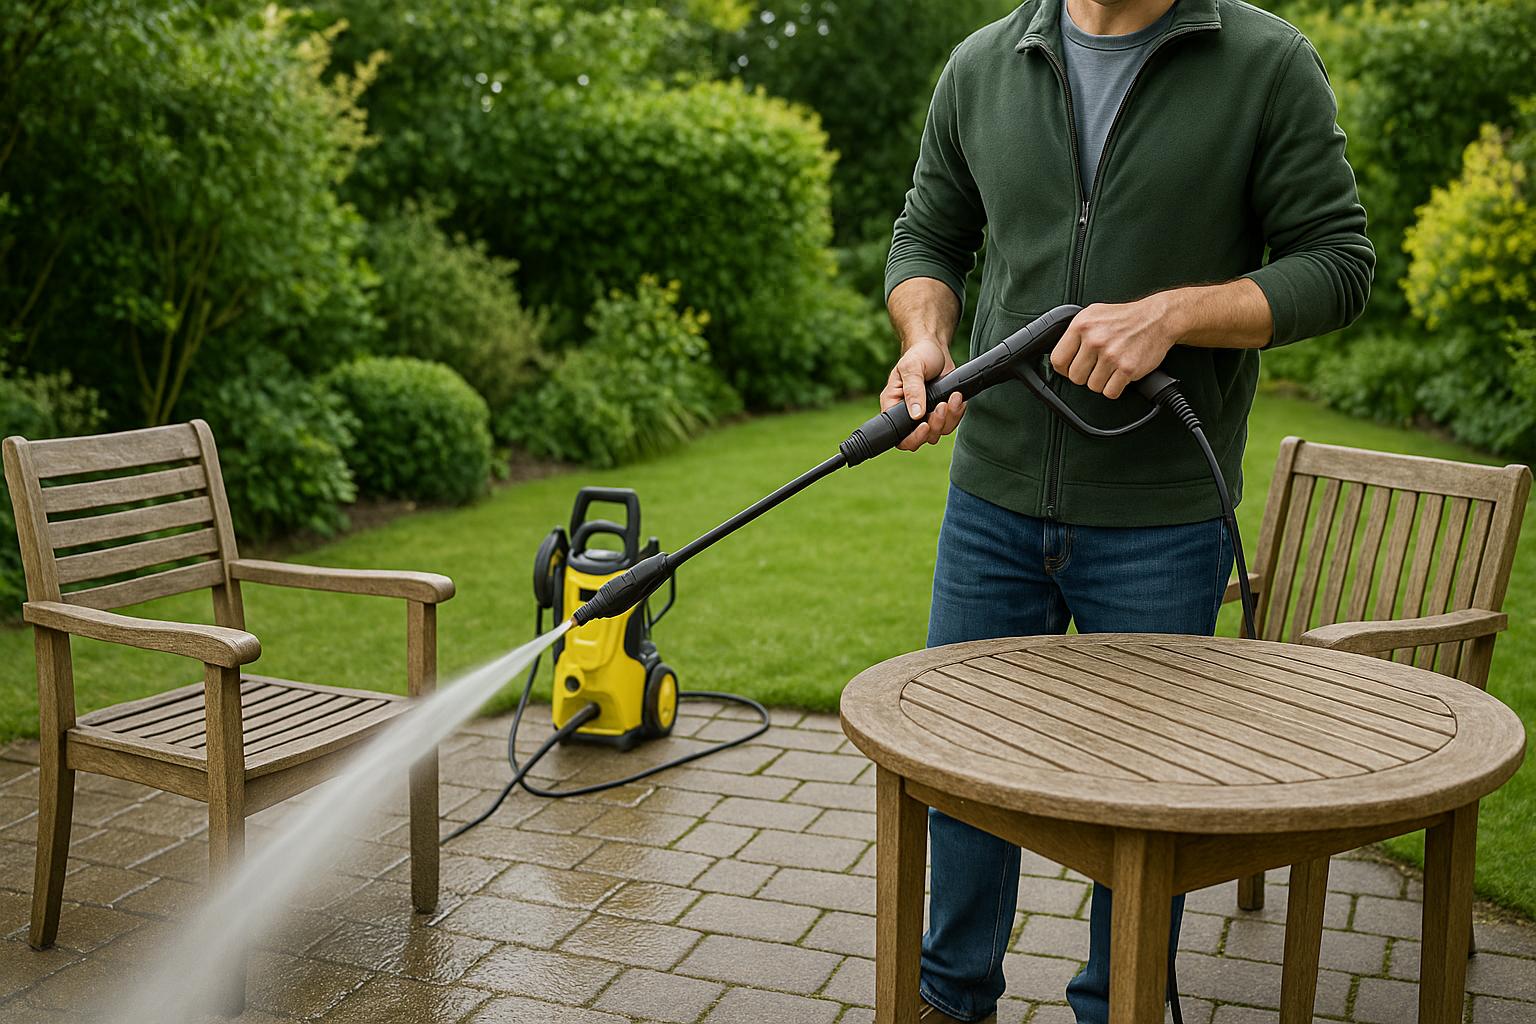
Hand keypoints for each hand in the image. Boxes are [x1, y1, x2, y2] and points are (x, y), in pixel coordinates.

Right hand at [880, 338, 965, 451]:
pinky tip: (958, 398)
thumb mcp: (912, 368)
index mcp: (893, 406)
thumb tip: (915, 414)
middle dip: (935, 426)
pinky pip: (950, 423)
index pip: (898, 435)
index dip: (912, 437)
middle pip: (920, 439)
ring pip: (938, 433)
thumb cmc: (918, 354)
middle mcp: (908, 414)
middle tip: (942, 405)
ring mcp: (925, 415)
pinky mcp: (940, 411)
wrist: (935, 347)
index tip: (925, 425)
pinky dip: (957, 413)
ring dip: (948, 418)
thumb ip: (913, 391)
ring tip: (953, 397)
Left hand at [1050, 295, 1180, 398]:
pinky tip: (1119, 375)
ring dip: (1101, 382)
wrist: (1157, 318)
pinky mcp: (1127, 368)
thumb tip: (1061, 354)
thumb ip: (1075, 333)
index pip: (1058, 360)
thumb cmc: (1126, 317)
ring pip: (1093, 386)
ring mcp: (1111, 355)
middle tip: (1096, 367)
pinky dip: (1115, 388)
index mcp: (1082, 326)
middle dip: (1085, 376)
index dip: (1064, 369)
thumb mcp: (1094, 314)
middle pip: (1075, 377)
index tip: (1071, 368)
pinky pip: (1110, 392)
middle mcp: (1095, 340)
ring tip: (1110, 368)